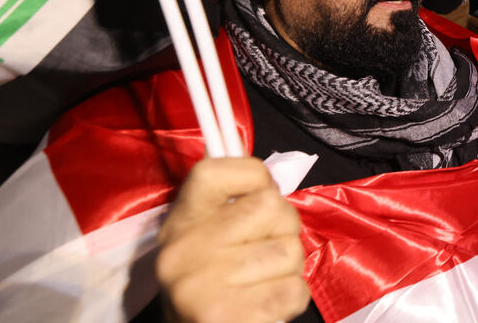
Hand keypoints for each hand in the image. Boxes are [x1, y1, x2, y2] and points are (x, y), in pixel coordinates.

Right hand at [156, 157, 309, 322]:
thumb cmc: (209, 277)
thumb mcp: (207, 232)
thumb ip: (236, 203)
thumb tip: (275, 182)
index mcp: (183, 219)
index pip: (221, 170)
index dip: (256, 176)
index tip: (259, 195)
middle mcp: (186, 248)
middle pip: (274, 207)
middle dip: (285, 228)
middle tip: (267, 248)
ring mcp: (204, 285)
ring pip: (291, 251)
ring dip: (290, 268)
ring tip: (265, 279)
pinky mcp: (227, 318)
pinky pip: (294, 291)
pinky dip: (292, 297)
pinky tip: (268, 301)